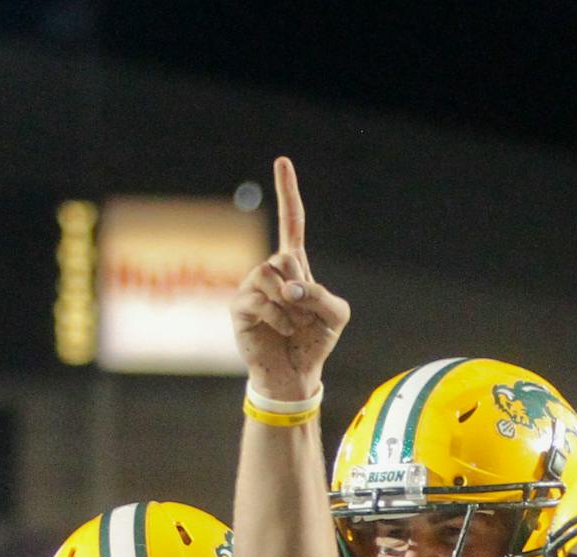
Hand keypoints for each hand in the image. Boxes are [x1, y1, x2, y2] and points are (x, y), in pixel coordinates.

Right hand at [231, 157, 349, 399]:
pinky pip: (262, 300)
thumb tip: (289, 289)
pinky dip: (280, 319)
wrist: (294, 374)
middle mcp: (270, 271)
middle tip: (304, 316)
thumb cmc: (314, 342)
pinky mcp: (239, 306)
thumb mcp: (337, 316)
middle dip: (303, 289)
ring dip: (292, 306)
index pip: (291, 222)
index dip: (287, 193)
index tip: (282, 160)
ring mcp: (252, 286)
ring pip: (273, 276)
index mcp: (295, 267)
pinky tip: (281, 330)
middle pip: (287, 257)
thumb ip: (323, 295)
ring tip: (292, 325)